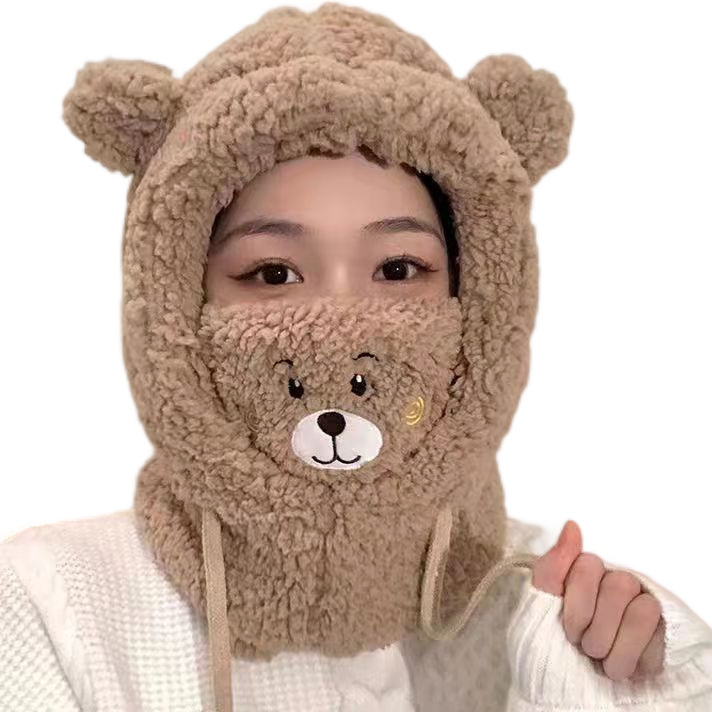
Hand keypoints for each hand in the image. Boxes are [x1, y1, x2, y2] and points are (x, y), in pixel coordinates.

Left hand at [532, 520, 665, 681]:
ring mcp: (641, 605)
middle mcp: (615, 584)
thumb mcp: (538, 607)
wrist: (567, 694)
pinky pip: (660, 636)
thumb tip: (572, 526)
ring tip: (603, 661)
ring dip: (616, 646)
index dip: (576, 603)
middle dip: (595, 628)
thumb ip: (552, 567)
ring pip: (642, 610)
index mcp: (584, 573)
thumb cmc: (548, 649)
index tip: (567, 628)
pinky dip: (637, 659)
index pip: (588, 564)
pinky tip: (625, 665)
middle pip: (618, 586)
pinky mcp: (661, 632)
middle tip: (584, 647)